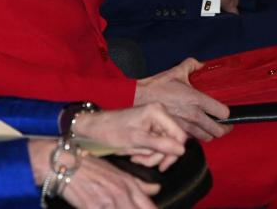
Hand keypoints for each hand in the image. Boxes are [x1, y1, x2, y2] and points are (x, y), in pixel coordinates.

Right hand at [63, 154, 159, 208]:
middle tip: (124, 208)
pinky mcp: (91, 208)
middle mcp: (120, 194)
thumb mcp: (117, 171)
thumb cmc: (90, 167)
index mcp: (129, 185)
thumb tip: (156, 189)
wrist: (63, 163)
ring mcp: (106, 203)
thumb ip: (139, 184)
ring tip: (111, 207)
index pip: (149, 208)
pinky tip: (99, 208)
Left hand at [74, 103, 188, 170]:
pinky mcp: (148, 128)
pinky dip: (146, 153)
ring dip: (150, 156)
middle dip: (157, 155)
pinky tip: (134, 153)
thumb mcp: (136, 140)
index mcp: (158, 112)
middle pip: (172, 142)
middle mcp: (159, 114)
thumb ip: (160, 145)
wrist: (94, 128)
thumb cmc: (111, 131)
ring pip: (164, 146)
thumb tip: (182, 150)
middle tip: (140, 161)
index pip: (179, 136)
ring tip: (134, 157)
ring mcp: (154, 121)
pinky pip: (155, 145)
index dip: (173, 152)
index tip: (162, 166)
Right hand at [134, 58, 231, 141]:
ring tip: (210, 129)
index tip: (225, 112)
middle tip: (224, 125)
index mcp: (196, 99)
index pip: (222, 112)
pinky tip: (195, 130)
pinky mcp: (176, 132)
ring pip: (206, 138)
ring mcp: (185, 125)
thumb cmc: (156, 85)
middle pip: (217, 130)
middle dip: (223, 129)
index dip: (227, 113)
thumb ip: (192, 65)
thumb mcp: (176, 71)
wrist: (138, 98)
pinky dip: (195, 136)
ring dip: (209, 134)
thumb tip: (201, 64)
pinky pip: (192, 139)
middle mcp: (193, 114)